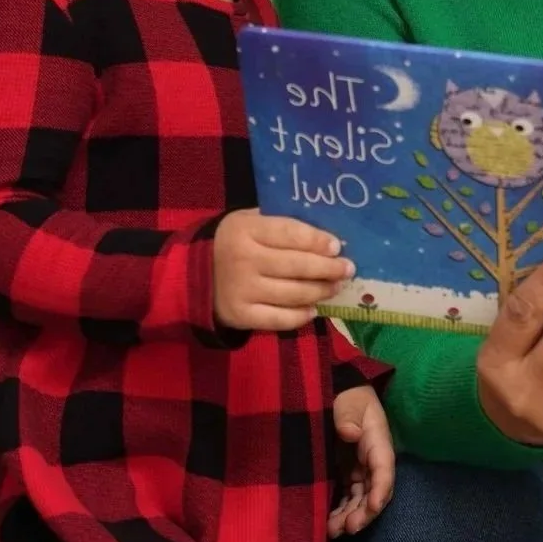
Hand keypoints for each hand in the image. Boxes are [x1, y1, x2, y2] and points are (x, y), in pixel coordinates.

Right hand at [213, 211, 351, 331]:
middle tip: (347, 269)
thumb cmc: (234, 243)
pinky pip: (279, 319)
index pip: (290, 233)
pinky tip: (313, 310)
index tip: (337, 247)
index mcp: (245, 229)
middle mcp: (243, 259)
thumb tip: (326, 235)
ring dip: (320, 291)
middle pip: (296, 265)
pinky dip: (300, 316)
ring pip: (293, 293)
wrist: (195, 275)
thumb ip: (280, 223)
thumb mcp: (250, 222)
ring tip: (335, 287)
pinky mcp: (241, 315)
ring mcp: (241, 289)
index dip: (317, 240)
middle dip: (328, 268)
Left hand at [328, 386, 395, 537]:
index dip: (381, 489)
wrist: (338, 393)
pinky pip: (346, 498)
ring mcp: (359, 469)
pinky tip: (328, 525)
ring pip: (360, 499)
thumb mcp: (347, 401)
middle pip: (374, 491)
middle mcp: (372, 460)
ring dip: (351, 517)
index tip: (373, 507)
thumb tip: (350, 433)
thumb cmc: (346, 396)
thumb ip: (347, 415)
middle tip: (348, 528)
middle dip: (364, 512)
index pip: (384, 468)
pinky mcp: (345, 475)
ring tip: (333, 531)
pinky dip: (340, 512)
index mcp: (377, 441)